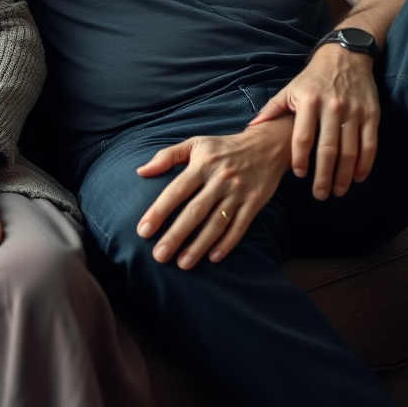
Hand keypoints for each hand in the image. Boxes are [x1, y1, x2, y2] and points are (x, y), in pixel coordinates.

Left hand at [136, 116, 292, 269]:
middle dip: (176, 235)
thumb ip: (167, 156)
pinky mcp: (254, 203)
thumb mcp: (195, 143)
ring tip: (182, 264)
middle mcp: (219, 179)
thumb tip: (140, 172)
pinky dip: (227, 243)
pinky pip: (239, 226)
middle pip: (195, 211)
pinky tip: (213, 258)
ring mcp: (238, 192)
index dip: (159, 211)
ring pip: (216, 223)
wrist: (266, 145)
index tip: (143, 230)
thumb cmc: (223, 147)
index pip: (176, 190)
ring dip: (199, 245)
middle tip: (159, 256)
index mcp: (202, 164)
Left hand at [249, 43, 379, 199]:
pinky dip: (365, 164)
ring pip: (350, 151)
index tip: (299, 175)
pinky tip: (358, 178)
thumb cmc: (312, 78)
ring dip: (344, 175)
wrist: (345, 56)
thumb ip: (272, 109)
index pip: (303, 137)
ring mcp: (354, 111)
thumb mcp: (289, 89)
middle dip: (324, 176)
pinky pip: (370, 144)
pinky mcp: (372, 114)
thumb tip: (251, 128)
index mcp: (308, 101)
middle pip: (328, 149)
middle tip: (319, 194)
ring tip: (338, 191)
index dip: (301, 158)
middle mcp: (332, 107)